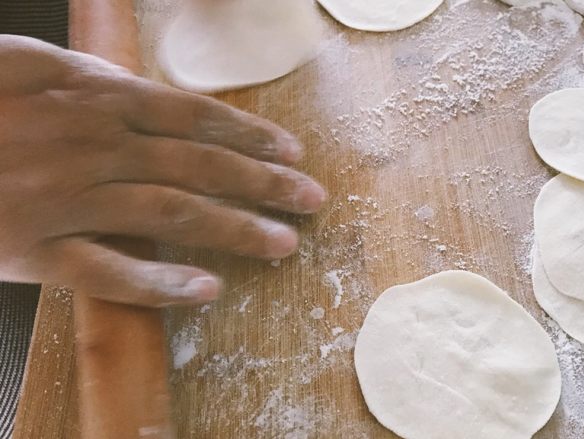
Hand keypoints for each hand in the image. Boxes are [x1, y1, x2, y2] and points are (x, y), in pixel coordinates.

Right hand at [0, 35, 326, 306]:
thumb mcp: (25, 62)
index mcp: (93, 97)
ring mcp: (66, 200)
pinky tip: (205, 290)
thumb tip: (139, 87)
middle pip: (199, 166)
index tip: (292, 152)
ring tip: (283, 244)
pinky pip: (107, 272)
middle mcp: (92, 146)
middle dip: (264, 183)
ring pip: (170, 215)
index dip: (249, 135)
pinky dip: (159, 283)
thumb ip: (88, 75)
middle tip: (313, 200)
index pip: (193, 117)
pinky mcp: (33, 250)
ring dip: (234, 230)